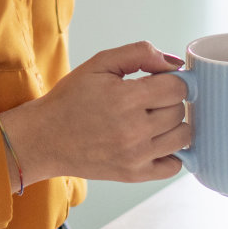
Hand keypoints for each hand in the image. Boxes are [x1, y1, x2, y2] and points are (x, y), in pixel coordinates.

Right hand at [0, 41, 189, 185]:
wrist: (45, 138)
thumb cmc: (70, 99)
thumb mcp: (100, 63)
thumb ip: (139, 53)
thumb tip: (174, 63)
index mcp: (126, 98)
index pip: (177, 87)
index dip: (171, 80)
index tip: (158, 82)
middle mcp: (134, 130)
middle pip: (180, 110)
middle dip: (169, 100)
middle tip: (149, 100)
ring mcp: (136, 156)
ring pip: (182, 137)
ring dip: (173, 125)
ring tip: (153, 119)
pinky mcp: (134, 175)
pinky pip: (174, 166)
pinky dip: (172, 153)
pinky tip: (155, 141)